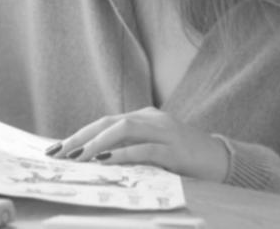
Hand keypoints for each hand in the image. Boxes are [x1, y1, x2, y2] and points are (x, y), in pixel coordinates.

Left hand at [44, 107, 229, 181]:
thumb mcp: (155, 149)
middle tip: (58, 153)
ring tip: (77, 157)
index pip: (106, 122)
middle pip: (110, 123)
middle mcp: (153, 119)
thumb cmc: (186, 159)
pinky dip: (123, 153)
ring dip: (97, 143)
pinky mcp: (176, 149)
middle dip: (81, 137)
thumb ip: (132, 148)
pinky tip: (105, 160)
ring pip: (124, 129)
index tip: (56, 148)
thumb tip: (94, 161)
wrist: (223, 160)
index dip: (80, 134)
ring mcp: (165, 132)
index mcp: (146, 117)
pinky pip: (145, 148)